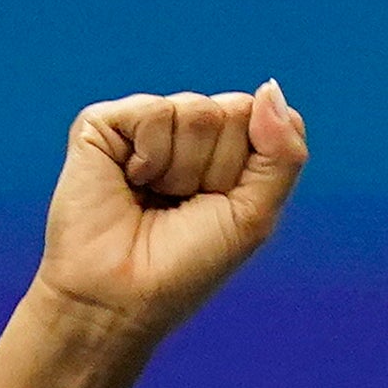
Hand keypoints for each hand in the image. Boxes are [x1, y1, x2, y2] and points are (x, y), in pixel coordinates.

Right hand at [39, 84, 306, 341]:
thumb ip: (282, 154)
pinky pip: (153, 111)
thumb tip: (270, 88)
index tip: (218, 205)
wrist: (119, 298)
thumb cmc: (185, 266)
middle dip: (215, 167)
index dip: (246, 168)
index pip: (262, 119)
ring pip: (196, 110)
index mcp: (225, 151)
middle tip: (182, 205)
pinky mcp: (105, 123)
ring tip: (153, 198)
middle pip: (233, 110)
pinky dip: (149, 156)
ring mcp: (146, 124)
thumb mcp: (254, 216)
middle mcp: (186, 132)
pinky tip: (128, 182)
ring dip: (181, 168)